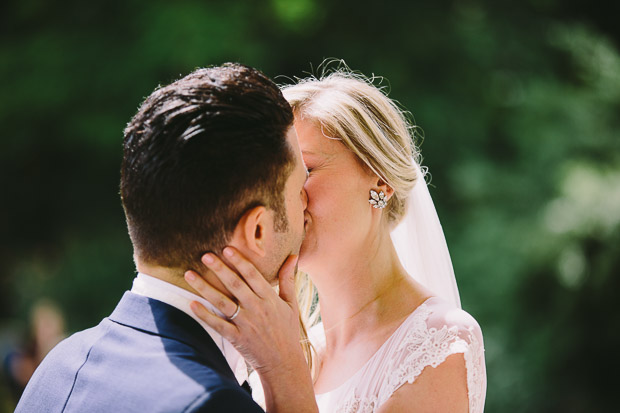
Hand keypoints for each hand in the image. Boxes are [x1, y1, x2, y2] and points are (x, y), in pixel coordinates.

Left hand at [184, 247, 316, 412]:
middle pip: (235, 285)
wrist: (284, 363)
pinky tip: (192, 303)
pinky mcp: (236, 338)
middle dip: (219, 269)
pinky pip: (217, 325)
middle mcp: (257, 309)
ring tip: (189, 274)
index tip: (227, 249)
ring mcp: (245, 324)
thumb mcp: (291, 304)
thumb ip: (288, 279)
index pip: (253, 275)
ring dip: (204, 288)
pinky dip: (204, 315)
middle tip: (205, 255)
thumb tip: (293, 255)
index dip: (239, 261)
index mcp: (270, 299)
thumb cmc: (287, 330)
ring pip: (222, 302)